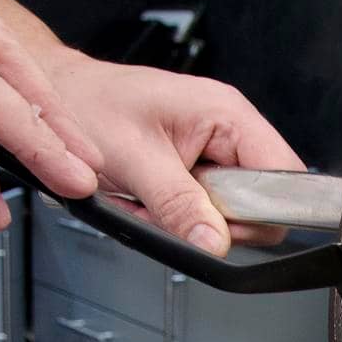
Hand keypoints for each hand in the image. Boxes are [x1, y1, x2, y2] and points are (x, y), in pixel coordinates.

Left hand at [40, 51, 304, 254]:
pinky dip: (176, 215)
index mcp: (227, 113)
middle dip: (215, 219)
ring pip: (231, 212)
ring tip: (151, 198)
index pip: (284, 175)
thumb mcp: (133, 159)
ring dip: (190, 219)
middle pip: (261, 201)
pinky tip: (149, 199)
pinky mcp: (196, 168)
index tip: (219, 222)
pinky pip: (205, 210)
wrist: (57, 99)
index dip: (260, 210)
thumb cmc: (87, 106)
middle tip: (170, 206)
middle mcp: (228, 129)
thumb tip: (216, 242)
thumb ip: (178, 203)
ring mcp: (214, 150)